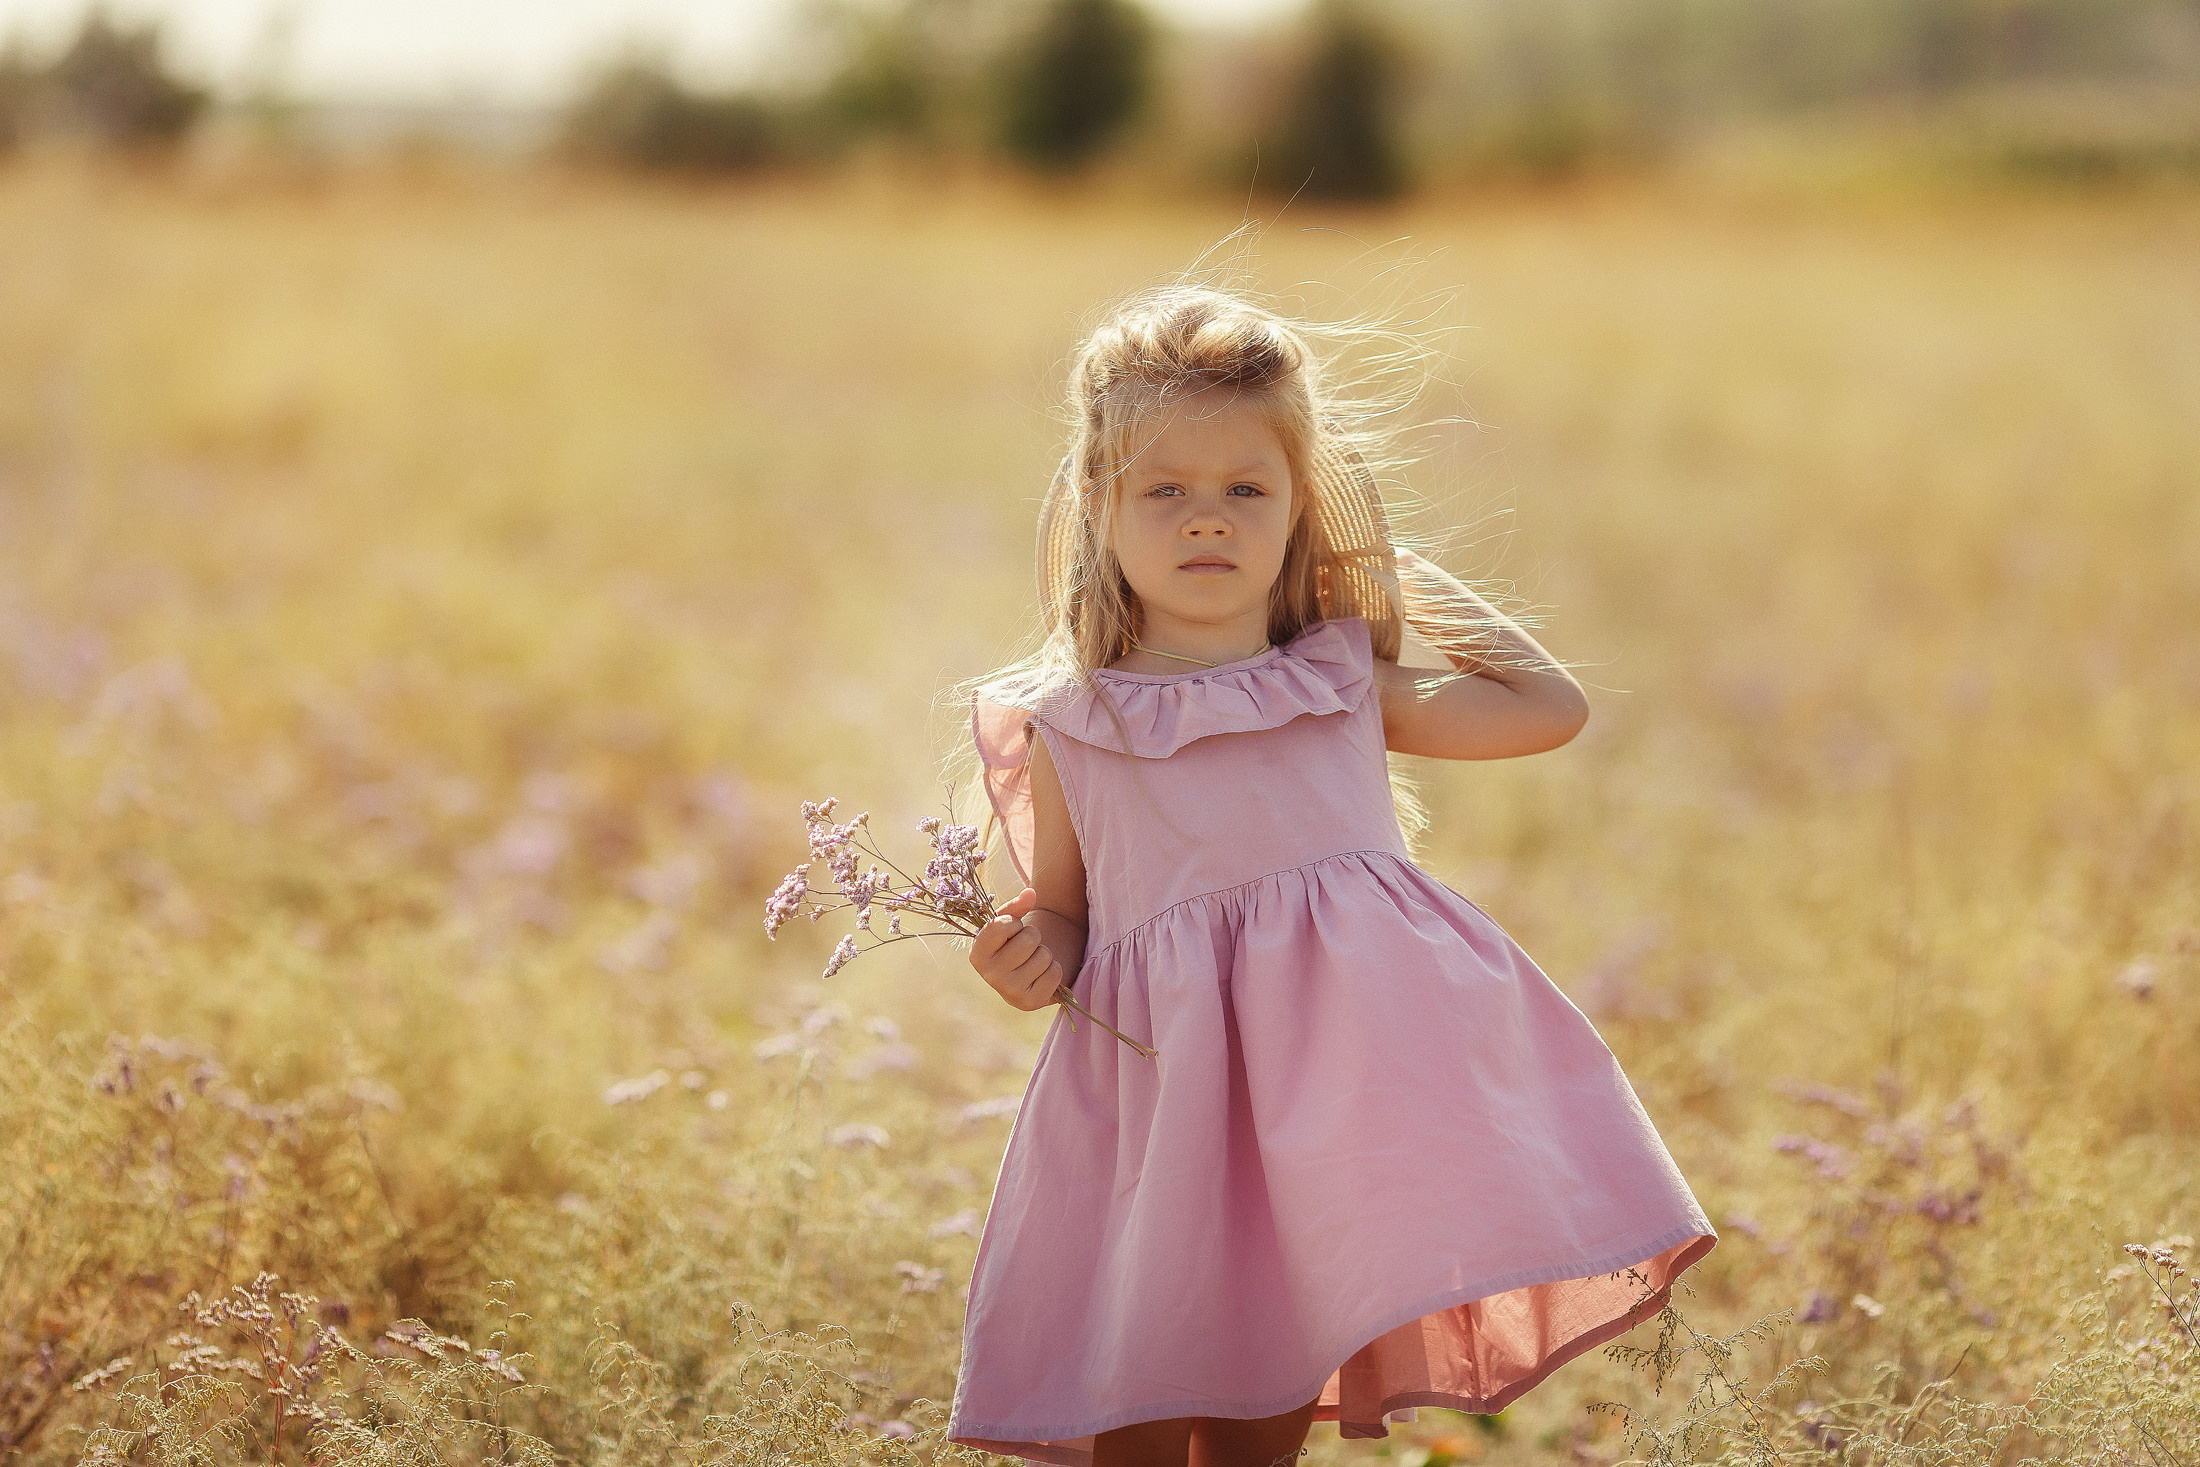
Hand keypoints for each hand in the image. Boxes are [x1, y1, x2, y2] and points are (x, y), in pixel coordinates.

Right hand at [969, 887, 1064, 1012]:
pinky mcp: (1030, 1002)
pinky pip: (1054, 974)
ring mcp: (1009, 991)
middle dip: (1033, 937)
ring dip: (1044, 954)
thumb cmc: (1015, 943)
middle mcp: (989, 976)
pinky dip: (1054, 970)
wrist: (1026, 973)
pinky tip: (1041, 975)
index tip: (1012, 930)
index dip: (1014, 922)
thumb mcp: (1010, 923)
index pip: (1000, 926)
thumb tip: (1030, 893)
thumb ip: (1017, 906)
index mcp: (977, 954)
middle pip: (1028, 940)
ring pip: (1044, 956)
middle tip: (1026, 947)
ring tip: (1033, 960)